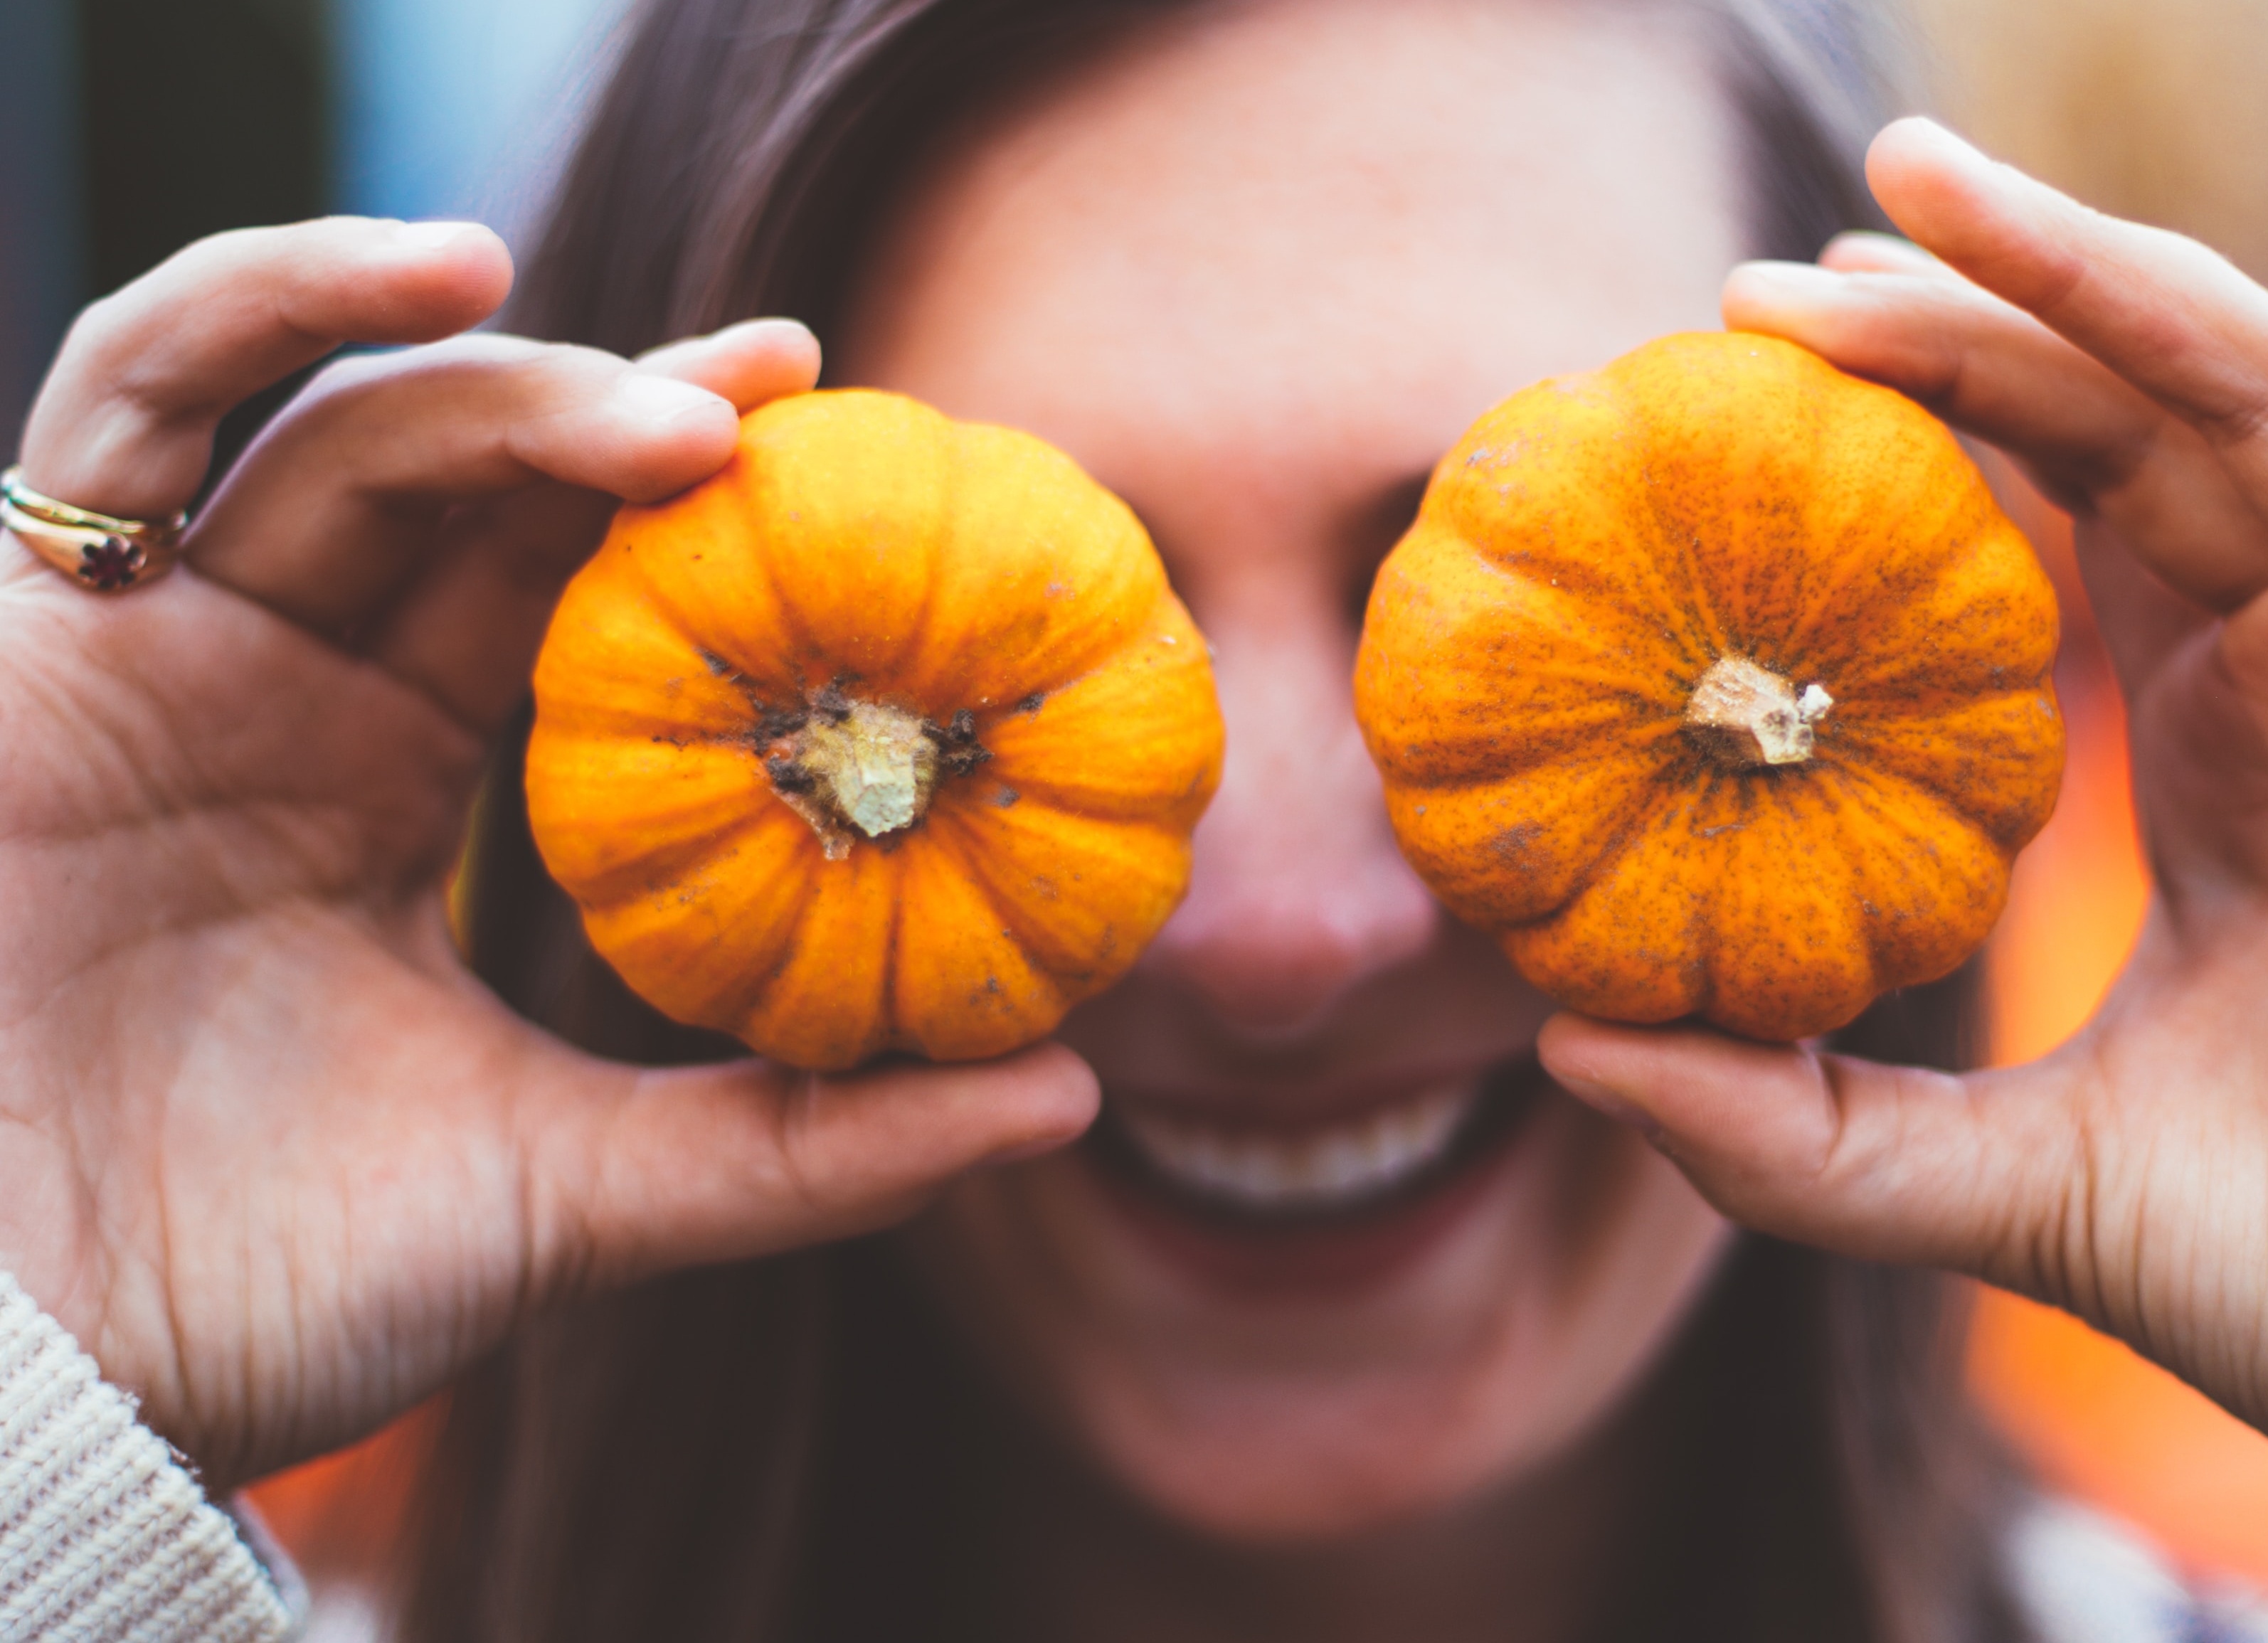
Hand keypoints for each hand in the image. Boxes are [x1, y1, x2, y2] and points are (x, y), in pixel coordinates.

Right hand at [0, 219, 1095, 1490]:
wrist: (16, 1374)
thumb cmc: (258, 1295)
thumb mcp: (572, 1196)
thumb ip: (803, 1147)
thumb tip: (1069, 1097)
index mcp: (406, 792)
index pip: (580, 609)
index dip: (713, 539)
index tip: (879, 494)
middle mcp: (294, 695)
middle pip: (484, 495)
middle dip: (643, 423)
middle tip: (805, 393)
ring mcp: (165, 647)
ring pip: (346, 427)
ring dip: (514, 375)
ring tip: (695, 402)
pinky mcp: (31, 621)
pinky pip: (131, 401)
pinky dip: (266, 305)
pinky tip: (439, 271)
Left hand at [1539, 77, 2267, 1571]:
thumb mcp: (2005, 1188)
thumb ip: (1795, 1132)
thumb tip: (1562, 1054)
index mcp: (2198, 727)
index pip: (2033, 510)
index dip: (1901, 432)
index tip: (1723, 391)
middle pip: (2119, 415)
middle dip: (1956, 319)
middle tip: (1765, 281)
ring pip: (2267, 385)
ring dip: (2103, 272)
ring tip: (1919, 192)